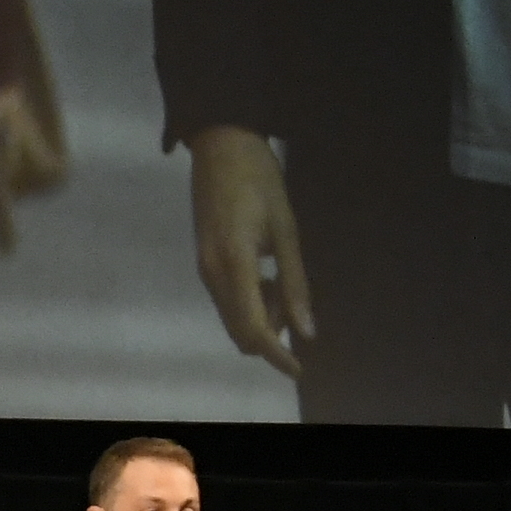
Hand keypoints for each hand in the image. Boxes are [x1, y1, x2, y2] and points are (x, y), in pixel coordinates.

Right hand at [186, 125, 315, 377]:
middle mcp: (212, 273)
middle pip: (238, 331)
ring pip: (232, 316)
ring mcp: (204, 267)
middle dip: (269, 335)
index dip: (277, 354)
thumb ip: (295, 283)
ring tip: (283, 284)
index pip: (252, 328)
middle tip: (294, 306)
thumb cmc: (260, 179)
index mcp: (234, 264)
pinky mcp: (204, 259)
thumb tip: (306, 330)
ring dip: (260, 317)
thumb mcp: (286, 229)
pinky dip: (249, 302)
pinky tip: (267, 277)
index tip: (300, 367)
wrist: (220, 143)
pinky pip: (226, 299)